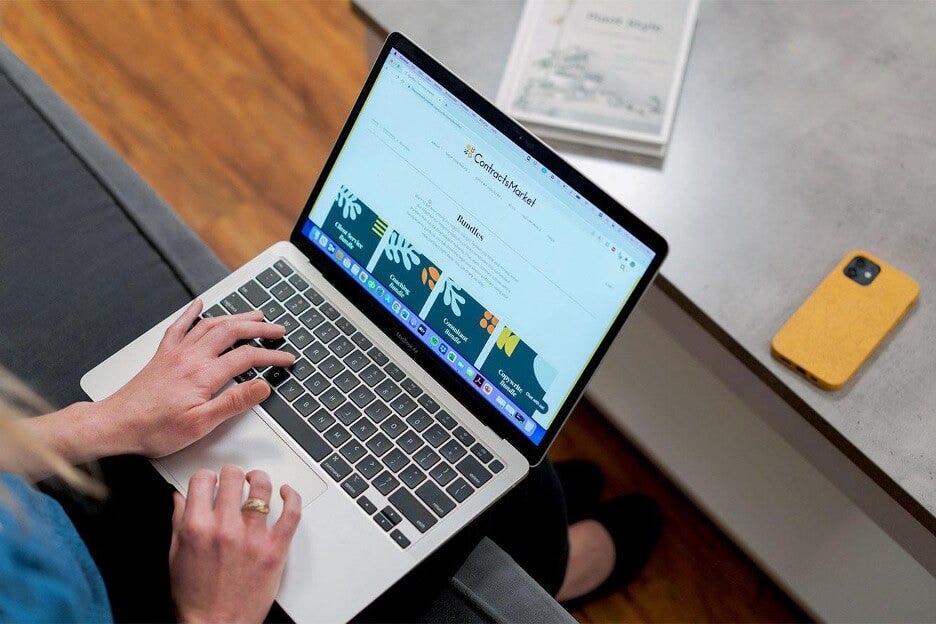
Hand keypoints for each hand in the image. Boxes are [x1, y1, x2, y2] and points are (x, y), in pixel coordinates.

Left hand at [101, 299, 294, 456]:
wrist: (115, 425)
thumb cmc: (153, 429)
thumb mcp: (200, 424)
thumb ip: (233, 403)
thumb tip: (261, 386)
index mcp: (203, 374)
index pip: (247, 357)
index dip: (271, 356)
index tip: (287, 359)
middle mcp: (190, 357)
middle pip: (232, 332)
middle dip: (260, 328)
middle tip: (278, 330)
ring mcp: (176, 352)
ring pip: (211, 324)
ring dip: (236, 317)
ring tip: (255, 315)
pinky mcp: (163, 355)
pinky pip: (180, 325)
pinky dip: (193, 312)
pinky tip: (200, 304)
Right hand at [169, 466, 301, 623]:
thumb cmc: (195, 598)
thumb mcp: (175, 556)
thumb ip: (178, 521)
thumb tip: (180, 496)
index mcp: (197, 528)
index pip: (203, 479)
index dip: (207, 477)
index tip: (211, 481)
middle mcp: (225, 529)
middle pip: (233, 477)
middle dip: (231, 475)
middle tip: (233, 482)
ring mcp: (253, 538)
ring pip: (262, 487)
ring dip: (259, 479)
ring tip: (256, 481)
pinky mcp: (276, 549)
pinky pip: (292, 512)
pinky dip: (292, 496)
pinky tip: (286, 492)